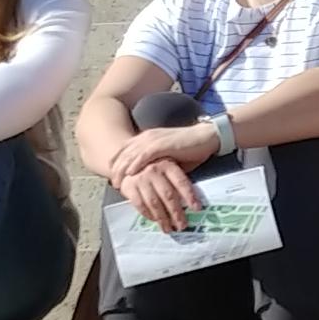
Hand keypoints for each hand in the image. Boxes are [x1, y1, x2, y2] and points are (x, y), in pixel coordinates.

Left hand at [103, 122, 219, 186]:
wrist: (206, 138)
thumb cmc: (190, 149)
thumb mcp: (168, 157)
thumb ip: (156, 163)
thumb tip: (149, 178)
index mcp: (148, 137)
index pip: (126, 150)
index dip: (118, 163)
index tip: (113, 176)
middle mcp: (148, 136)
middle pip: (125, 153)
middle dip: (116, 168)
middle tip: (112, 183)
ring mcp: (155, 139)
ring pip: (131, 154)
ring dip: (122, 169)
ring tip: (117, 182)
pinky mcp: (163, 143)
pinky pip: (145, 155)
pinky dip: (136, 164)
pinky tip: (130, 173)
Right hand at [119, 157, 201, 233]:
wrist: (128, 163)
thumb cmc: (154, 168)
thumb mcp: (167, 167)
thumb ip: (177, 181)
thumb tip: (193, 201)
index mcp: (167, 165)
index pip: (181, 182)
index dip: (190, 196)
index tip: (197, 208)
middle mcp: (154, 171)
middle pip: (168, 195)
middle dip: (176, 213)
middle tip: (182, 225)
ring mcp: (141, 179)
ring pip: (154, 203)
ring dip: (162, 218)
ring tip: (169, 229)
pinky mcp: (130, 187)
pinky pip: (140, 205)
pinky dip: (149, 215)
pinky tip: (155, 221)